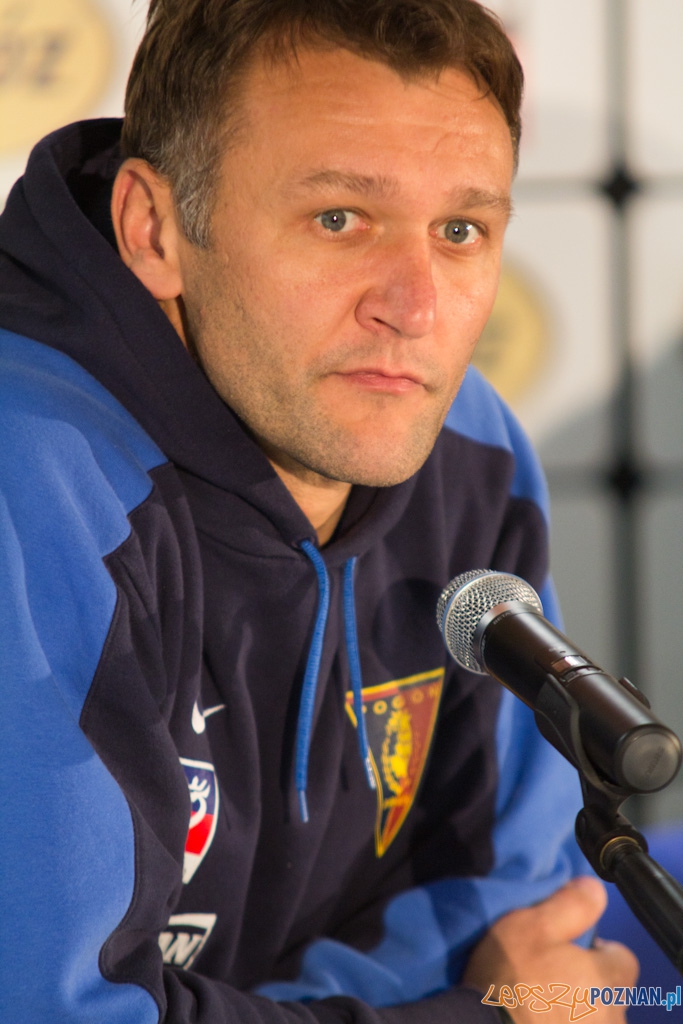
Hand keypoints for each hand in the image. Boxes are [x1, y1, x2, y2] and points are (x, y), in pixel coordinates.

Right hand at [463, 876, 638, 1021]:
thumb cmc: (511, 978)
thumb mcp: (533, 926)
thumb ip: (571, 905)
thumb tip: (595, 888)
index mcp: (606, 980)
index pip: (623, 958)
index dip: (598, 949)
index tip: (566, 949)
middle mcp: (610, 1017)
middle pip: (609, 991)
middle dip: (587, 982)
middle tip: (548, 974)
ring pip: (594, 1017)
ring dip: (574, 1008)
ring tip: (538, 1001)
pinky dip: (560, 1023)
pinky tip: (533, 1019)